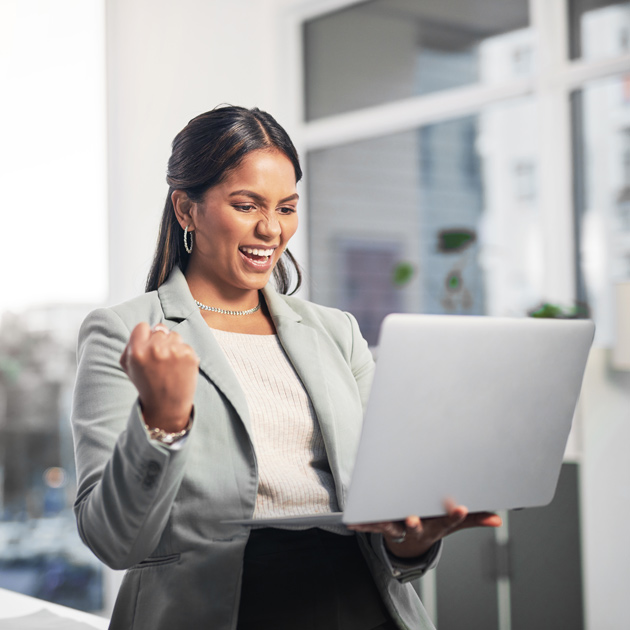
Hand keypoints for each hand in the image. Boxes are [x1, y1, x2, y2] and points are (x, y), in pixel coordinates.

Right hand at [120, 323, 199, 431]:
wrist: (167, 405)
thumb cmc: (146, 384)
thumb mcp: (128, 367)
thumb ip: (130, 345)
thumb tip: (143, 330)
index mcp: (137, 351)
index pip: (142, 326)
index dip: (145, 335)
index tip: (147, 345)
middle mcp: (155, 349)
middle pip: (160, 329)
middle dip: (160, 341)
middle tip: (160, 359)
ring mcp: (174, 351)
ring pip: (174, 335)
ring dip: (172, 345)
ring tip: (169, 364)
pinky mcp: (189, 355)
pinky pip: (185, 345)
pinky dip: (183, 354)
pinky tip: (179, 368)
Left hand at [347, 502, 501, 558]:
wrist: (411, 542)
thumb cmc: (433, 524)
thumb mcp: (453, 523)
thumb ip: (473, 519)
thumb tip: (497, 519)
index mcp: (436, 525)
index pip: (448, 521)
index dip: (454, 515)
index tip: (459, 506)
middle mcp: (418, 528)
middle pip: (417, 526)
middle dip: (415, 522)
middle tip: (413, 518)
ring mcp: (400, 528)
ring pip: (392, 527)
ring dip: (384, 523)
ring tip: (376, 519)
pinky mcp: (385, 527)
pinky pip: (373, 526)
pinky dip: (363, 524)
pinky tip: (353, 522)